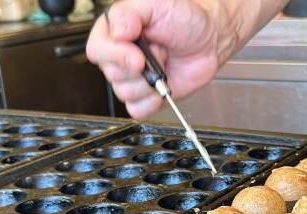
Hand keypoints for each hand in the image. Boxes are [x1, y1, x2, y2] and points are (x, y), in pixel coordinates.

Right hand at [87, 0, 225, 118]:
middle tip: (159, 53)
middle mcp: (120, 56)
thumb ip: (129, 13)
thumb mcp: (155, 3)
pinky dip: (151, 102)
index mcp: (115, 32)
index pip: (97, 50)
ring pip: (125, 93)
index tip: (137, 56)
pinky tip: (162, 88)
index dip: (115, 56)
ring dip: (148, 83)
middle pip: (112, 74)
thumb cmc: (184, 18)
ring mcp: (133, 78)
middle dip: (139, 68)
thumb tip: (116, 31)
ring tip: (163, 65)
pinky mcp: (147, 96)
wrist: (209, 38)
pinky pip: (137, 109)